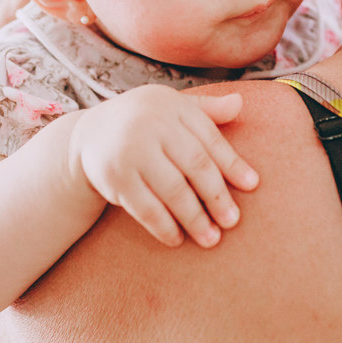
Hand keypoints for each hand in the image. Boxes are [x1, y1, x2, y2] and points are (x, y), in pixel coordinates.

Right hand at [68, 85, 259, 248]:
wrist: (89, 135)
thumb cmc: (144, 122)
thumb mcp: (171, 109)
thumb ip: (207, 110)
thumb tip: (241, 103)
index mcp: (171, 105)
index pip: (209, 137)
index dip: (232, 163)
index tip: (252, 186)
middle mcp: (150, 123)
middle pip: (195, 164)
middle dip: (217, 196)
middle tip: (233, 221)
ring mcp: (130, 150)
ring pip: (172, 190)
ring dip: (195, 218)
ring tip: (211, 238)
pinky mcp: (113, 176)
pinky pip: (145, 208)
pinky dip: (164, 226)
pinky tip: (177, 239)